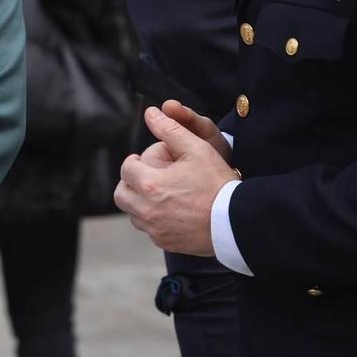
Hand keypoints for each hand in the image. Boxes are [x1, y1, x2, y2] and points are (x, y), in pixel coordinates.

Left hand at [114, 104, 240, 254]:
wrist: (236, 220)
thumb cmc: (217, 183)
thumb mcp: (197, 148)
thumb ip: (170, 129)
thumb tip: (151, 114)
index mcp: (151, 185)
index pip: (126, 168)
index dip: (134, 161)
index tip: (143, 160)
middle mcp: (147, 210)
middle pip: (121, 194)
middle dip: (130, 183)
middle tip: (146, 176)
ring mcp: (155, 229)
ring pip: (132, 214)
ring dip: (138, 202)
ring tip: (158, 192)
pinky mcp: (165, 242)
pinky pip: (148, 230)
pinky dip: (152, 219)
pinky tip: (169, 210)